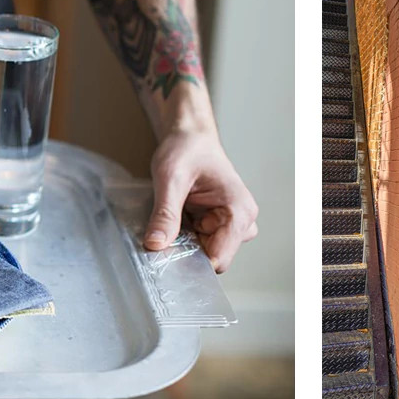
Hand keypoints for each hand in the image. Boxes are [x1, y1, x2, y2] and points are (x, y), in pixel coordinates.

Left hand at [146, 129, 257, 272]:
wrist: (189, 136)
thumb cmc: (187, 149)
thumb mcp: (171, 179)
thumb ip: (166, 213)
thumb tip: (156, 244)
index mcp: (239, 210)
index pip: (220, 258)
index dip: (192, 261)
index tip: (167, 253)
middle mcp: (241, 220)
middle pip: (212, 259)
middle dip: (187, 251)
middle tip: (164, 230)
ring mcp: (231, 224)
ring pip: (204, 253)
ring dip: (185, 243)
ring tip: (173, 217)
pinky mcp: (218, 225)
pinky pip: (200, 244)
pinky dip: (184, 237)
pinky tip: (178, 218)